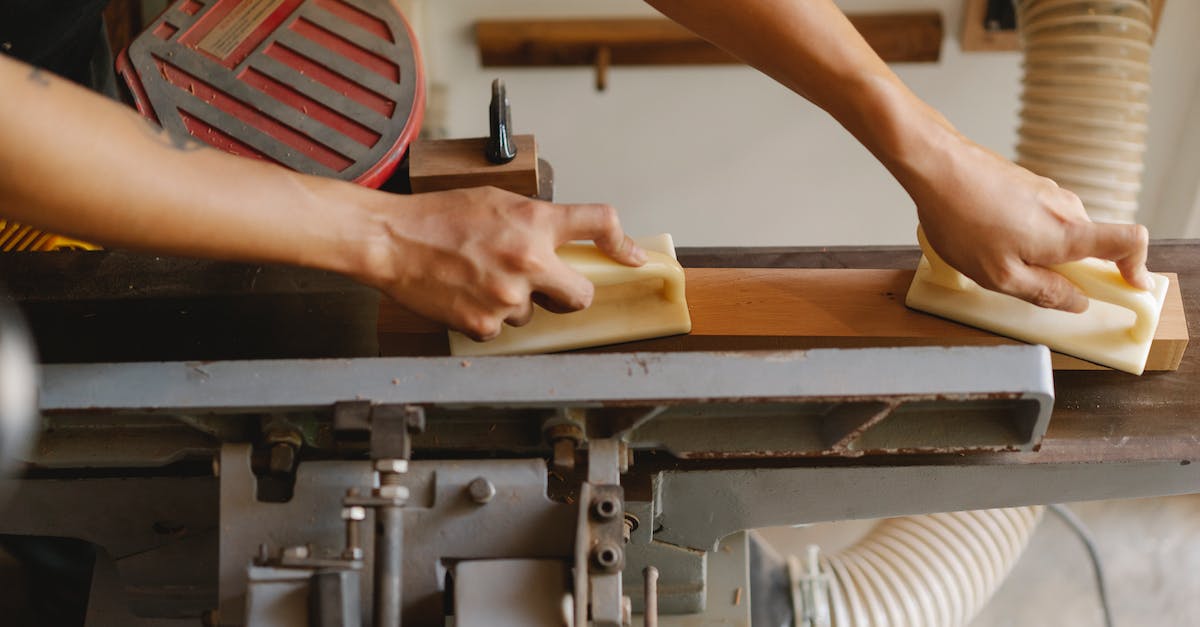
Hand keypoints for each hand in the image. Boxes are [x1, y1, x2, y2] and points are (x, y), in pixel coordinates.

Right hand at [359, 186, 645, 339]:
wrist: (391, 240)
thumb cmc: (437, 217)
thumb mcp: (496, 202)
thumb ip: (534, 222)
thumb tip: (560, 242)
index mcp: (534, 222)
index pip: (598, 223)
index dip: (623, 243)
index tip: (633, 258)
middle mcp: (529, 260)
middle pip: (582, 295)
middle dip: (569, 294)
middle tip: (548, 288)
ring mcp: (509, 298)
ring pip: (535, 314)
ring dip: (518, 304)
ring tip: (481, 281)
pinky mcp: (485, 325)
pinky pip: (502, 330)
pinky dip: (488, 318)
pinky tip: (465, 296)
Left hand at [911, 137, 1150, 312]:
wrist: (936, 165)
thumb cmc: (962, 218)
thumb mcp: (999, 275)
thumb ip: (1044, 292)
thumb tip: (1077, 301)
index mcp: (1068, 233)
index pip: (1131, 242)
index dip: (1136, 267)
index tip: (1128, 286)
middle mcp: (1066, 208)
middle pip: (1089, 244)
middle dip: (1067, 269)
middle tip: (1025, 280)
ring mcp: (1047, 192)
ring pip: (1059, 232)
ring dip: (1037, 251)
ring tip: (991, 254)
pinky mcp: (1028, 184)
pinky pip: (1038, 218)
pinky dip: (1022, 233)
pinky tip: (985, 235)